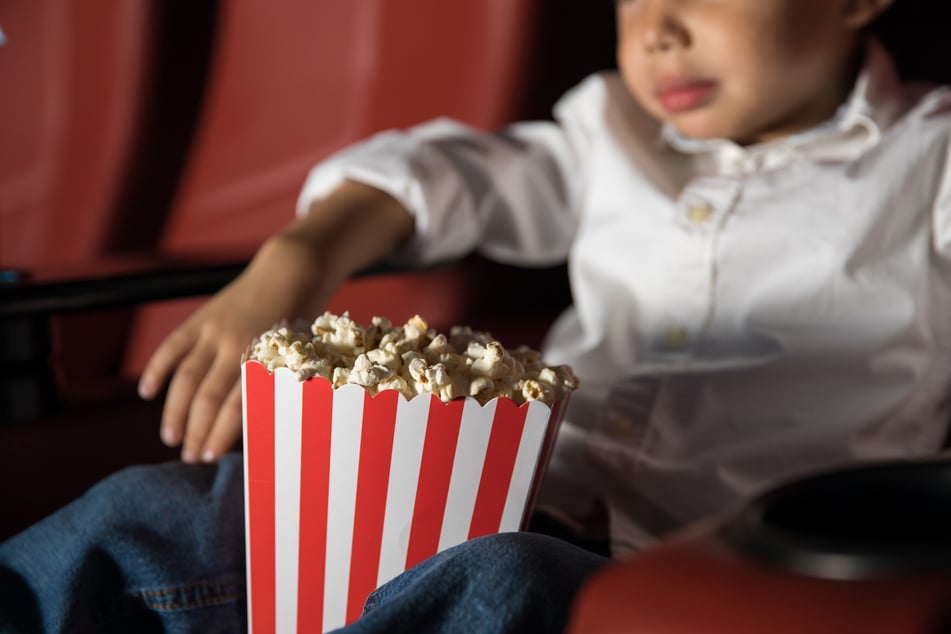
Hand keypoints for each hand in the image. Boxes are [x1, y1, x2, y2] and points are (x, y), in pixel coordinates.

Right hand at [138, 235, 328, 462]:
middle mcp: (237, 346)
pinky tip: (146, 393)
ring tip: (171, 438)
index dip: (219, 434)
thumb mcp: (298, 356)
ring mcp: (215, 331)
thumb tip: (249, 426)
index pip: (236, 407)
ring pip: (185, 378)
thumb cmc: (300, 324)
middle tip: (190, 458)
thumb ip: (274, 386)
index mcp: (265, 360)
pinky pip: (172, 347)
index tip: (209, 456)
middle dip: (196, 432)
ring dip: (175, 411)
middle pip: (207, 398)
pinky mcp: (201, 319)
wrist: (290, 273)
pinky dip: (156, 369)